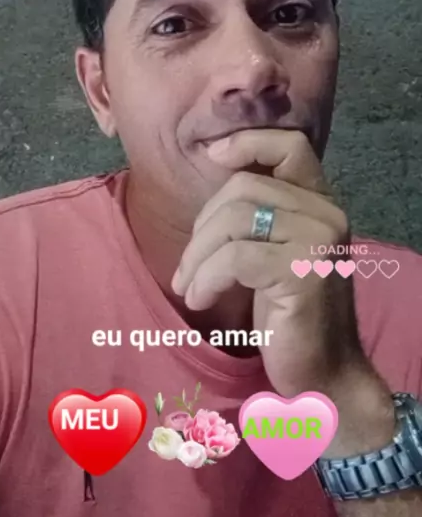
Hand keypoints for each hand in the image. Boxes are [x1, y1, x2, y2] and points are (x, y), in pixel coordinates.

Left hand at [171, 129, 374, 403]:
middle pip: (244, 187)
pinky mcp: (302, 271)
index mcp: (321, 204)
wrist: (323, 374)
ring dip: (198, 255)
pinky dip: (206, 277)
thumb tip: (214, 173)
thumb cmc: (290, 314)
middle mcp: (327, 214)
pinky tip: (200, 300)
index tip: (211, 155)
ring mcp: (318, 240)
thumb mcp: (275, 252)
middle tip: (190, 266)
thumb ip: (259, 214)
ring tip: (190, 285)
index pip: (290, 146)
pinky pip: (234, 257)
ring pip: (234, 219)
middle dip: (203, 224)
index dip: (248, 141)